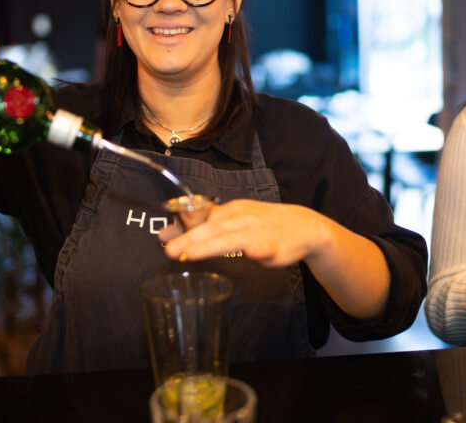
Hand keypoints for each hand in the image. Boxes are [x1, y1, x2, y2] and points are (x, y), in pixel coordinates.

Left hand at [160, 199, 326, 266]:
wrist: (303, 225)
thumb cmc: (261, 223)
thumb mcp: (231, 220)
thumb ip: (202, 228)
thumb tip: (167, 234)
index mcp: (229, 211)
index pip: (202, 218)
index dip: (183, 227)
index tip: (162, 236)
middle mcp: (241, 218)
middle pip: (212, 228)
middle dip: (190, 239)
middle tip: (169, 250)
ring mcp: (259, 231)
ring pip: (233, 238)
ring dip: (212, 245)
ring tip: (192, 254)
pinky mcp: (276, 246)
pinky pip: (267, 248)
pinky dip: (260, 250)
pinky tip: (252, 253)